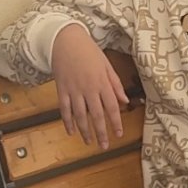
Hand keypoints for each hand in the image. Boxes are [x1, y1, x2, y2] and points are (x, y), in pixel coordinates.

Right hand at [52, 24, 128, 147]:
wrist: (65, 41)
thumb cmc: (89, 51)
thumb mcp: (107, 64)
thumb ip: (116, 84)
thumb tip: (125, 100)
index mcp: (102, 82)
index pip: (112, 107)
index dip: (116, 122)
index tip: (119, 134)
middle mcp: (89, 88)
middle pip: (97, 115)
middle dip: (101, 132)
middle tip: (104, 146)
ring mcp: (74, 90)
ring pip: (80, 116)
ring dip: (85, 131)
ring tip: (89, 142)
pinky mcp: (62, 90)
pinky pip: (64, 110)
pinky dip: (67, 122)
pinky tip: (71, 132)